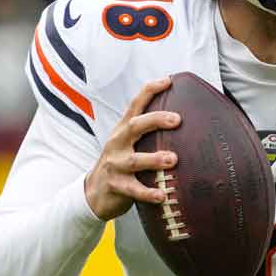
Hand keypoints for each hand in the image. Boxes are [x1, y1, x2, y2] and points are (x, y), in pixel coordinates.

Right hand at [84, 77, 180, 220]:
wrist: (93, 193)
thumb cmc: (120, 163)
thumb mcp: (128, 144)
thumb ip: (147, 133)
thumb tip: (182, 119)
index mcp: (123, 131)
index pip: (135, 105)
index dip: (150, 91)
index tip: (168, 81)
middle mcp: (117, 144)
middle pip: (135, 127)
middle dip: (156, 121)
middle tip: (177, 119)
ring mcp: (115, 165)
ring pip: (134, 160)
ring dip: (154, 159)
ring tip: (173, 159)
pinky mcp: (115, 186)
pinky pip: (133, 190)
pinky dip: (148, 192)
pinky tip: (163, 195)